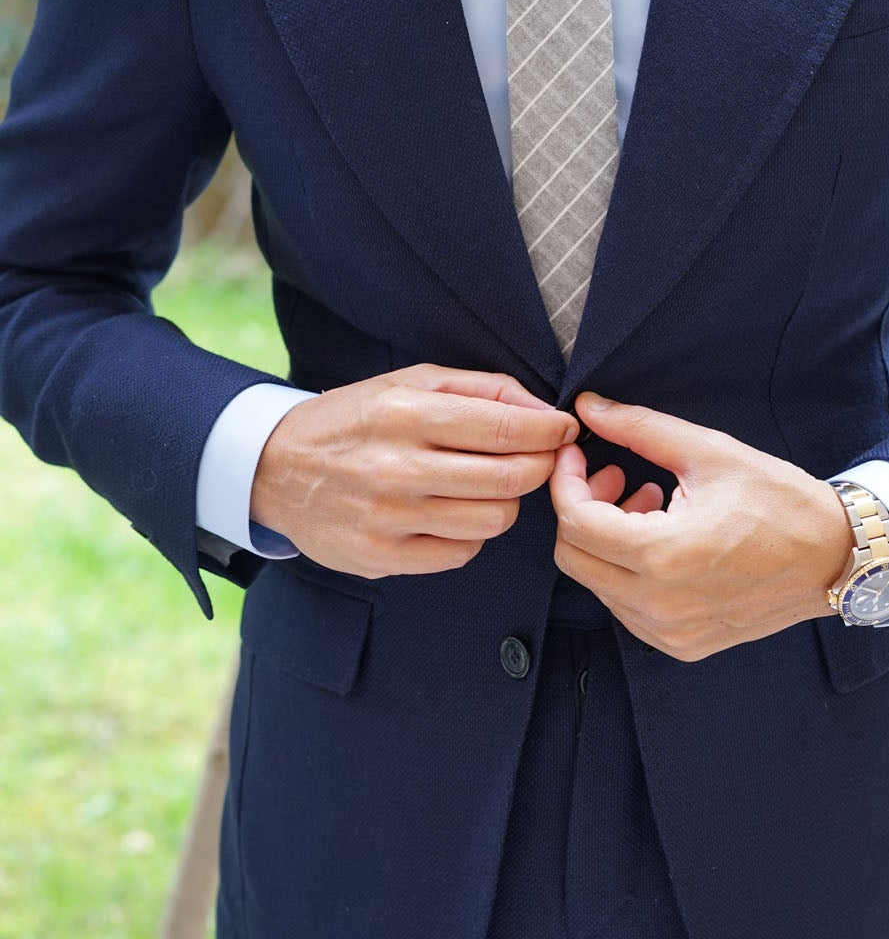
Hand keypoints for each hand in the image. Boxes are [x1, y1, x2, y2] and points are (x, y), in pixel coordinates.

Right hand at [250, 364, 578, 577]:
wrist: (274, 469)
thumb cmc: (356, 419)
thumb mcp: (411, 381)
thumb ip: (484, 389)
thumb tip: (547, 414)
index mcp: (405, 413)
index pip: (507, 429)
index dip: (551, 432)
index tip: (564, 431)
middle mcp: (396, 467)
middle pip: (510, 478)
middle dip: (538, 467)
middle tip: (537, 459)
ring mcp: (388, 518)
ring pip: (494, 520)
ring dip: (505, 502)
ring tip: (487, 486)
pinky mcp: (381, 557)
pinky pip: (462, 552)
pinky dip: (470, 533)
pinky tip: (452, 513)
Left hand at [548, 392, 854, 660]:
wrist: (834, 557)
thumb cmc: (780, 501)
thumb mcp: (708, 452)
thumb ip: (639, 428)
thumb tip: (587, 406)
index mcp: (662, 555)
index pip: (575, 522)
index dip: (566, 480)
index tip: (579, 455)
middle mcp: (659, 604)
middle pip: (573, 557)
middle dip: (582, 510)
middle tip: (616, 476)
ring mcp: (669, 632)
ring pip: (597, 584)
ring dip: (607, 540)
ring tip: (649, 503)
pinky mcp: (681, 645)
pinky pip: (626, 608)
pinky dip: (629, 572)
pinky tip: (664, 540)